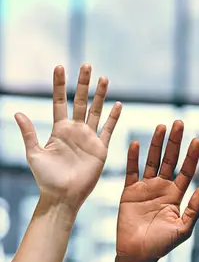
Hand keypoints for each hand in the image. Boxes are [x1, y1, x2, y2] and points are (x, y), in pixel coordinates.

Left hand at [15, 64, 120, 212]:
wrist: (63, 196)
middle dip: (83, 83)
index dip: (59, 85)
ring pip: (96, 111)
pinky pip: (108, 129)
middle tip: (87, 65)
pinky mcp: (100, 148)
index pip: (60, 101)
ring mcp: (89, 138)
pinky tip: (118, 104)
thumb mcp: (34, 154)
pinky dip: (114, 117)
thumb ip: (29, 133)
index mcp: (59, 129)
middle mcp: (75, 130)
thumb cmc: (46, 178)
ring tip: (104, 78)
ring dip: (100, 95)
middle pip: (80, 101)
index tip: (59, 67)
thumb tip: (18, 113)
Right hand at [116, 121, 198, 259]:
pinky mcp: (129, 192)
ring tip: (161, 126)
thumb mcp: (183, 229)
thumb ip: (194, 209)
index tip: (197, 139)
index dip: (192, 155)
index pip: (186, 170)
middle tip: (179, 122)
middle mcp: (162, 187)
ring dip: (156, 144)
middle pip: (170, 159)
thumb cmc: (162, 245)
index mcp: (176, 195)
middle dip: (175, 142)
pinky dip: (133, 158)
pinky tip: (136, 143)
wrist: (138, 254)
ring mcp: (145, 188)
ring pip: (151, 160)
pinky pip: (131, 171)